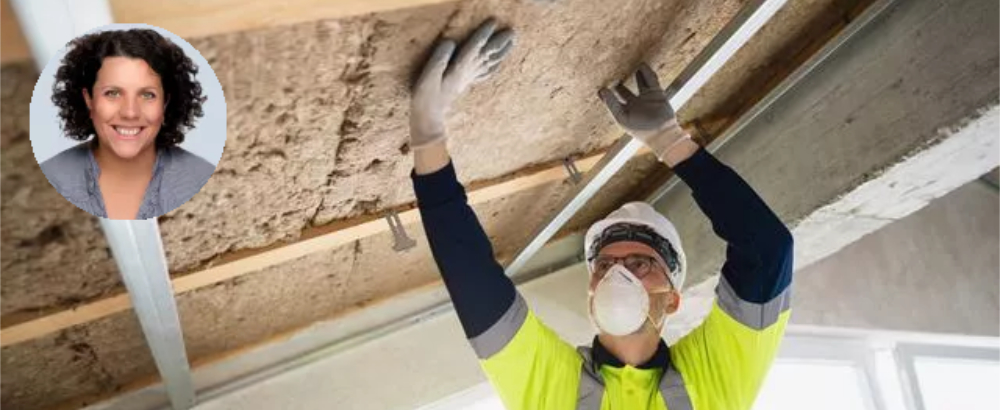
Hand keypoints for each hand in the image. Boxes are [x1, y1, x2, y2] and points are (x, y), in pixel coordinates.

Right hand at [410, 19, 515, 150]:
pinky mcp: (464, 84)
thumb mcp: (428, 76)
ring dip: (501, 52)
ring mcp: (467, 80)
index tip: (493, 22)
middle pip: (487, 55)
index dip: (484, 34)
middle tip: (513, 32)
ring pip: (489, 63)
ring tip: (512, 43)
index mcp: (458, 69)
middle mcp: (467, 73)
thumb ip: (439, 58)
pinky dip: (493, 66)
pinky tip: (497, 64)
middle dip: (500, 43)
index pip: (474, 47)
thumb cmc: (425, 98)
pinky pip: (484, 74)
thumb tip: (450, 42)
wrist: (428, 120)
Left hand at [599, 63, 690, 160]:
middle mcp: (635, 104)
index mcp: (625, 111)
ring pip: (640, 83)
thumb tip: (601, 90)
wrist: (661, 132)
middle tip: (614, 72)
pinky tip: (642, 66)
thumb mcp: (622, 116)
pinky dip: (647, 73)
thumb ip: (611, 103)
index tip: (601, 86)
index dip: (607, 94)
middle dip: (619, 84)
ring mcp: (646, 98)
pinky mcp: (657, 94)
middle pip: (625, 91)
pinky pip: (651, 81)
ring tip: (631, 66)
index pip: (614, 100)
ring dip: (637, 75)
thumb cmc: (639, 128)